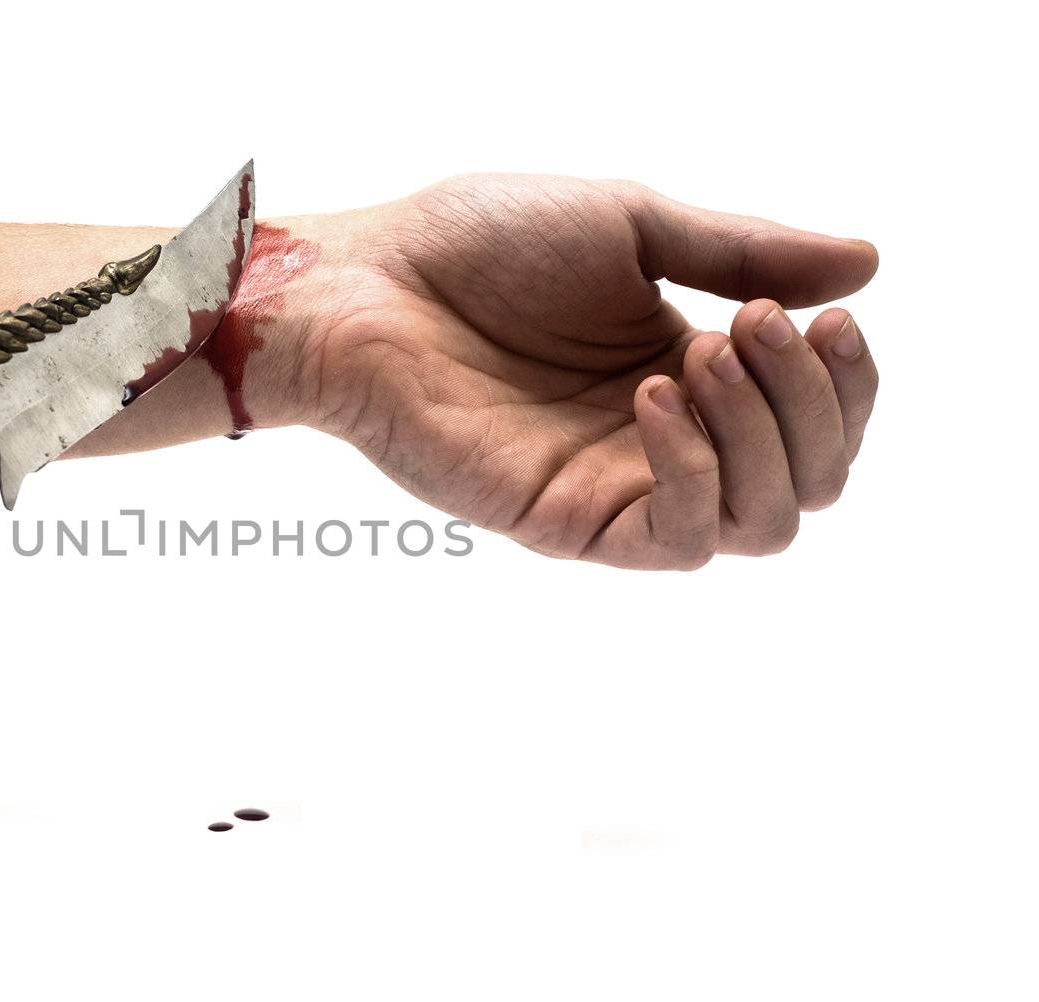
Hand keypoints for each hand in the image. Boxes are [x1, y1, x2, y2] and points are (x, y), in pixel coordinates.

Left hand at [282, 175, 878, 567]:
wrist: (368, 283)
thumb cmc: (477, 246)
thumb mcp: (632, 227)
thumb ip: (742, 252)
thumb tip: (869, 267)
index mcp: (689, 372)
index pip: (816, 418)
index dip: (845, 380)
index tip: (824, 314)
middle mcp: (665, 441)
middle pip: (809, 482)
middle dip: (813, 406)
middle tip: (758, 323)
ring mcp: (617, 487)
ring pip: (761, 525)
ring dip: (764, 438)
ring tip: (707, 351)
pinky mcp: (566, 522)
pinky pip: (674, 538)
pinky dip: (694, 470)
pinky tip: (656, 395)